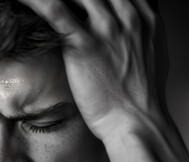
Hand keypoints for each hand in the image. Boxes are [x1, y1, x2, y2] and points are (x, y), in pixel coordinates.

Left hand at [18, 0, 168, 139]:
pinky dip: (37, 3)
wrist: (136, 121)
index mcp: (145, 20)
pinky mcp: (85, 46)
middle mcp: (128, 18)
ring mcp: (107, 30)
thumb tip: (126, 29)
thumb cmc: (141, 96)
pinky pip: (56, 13)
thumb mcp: (150, 56)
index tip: (83, 0)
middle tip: (61, 1)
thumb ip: (137, 35)